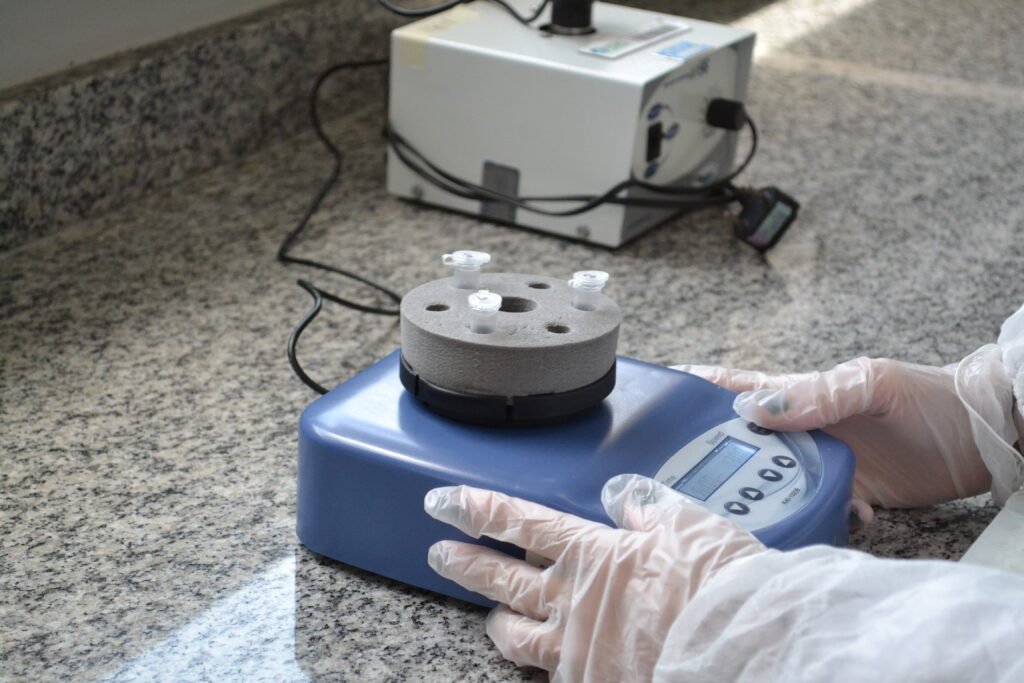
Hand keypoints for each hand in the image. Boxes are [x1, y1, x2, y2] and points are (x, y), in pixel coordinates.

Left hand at [424, 475, 765, 679]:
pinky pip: (549, 674)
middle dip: (465, 564)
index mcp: (591, 552)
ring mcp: (576, 650)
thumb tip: (622, 495)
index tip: (442, 502)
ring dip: (497, 622)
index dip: (475, 510)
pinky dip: (542, 664)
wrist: (736, 650)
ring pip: (514, 635)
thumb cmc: (718, 585)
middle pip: (501, 578)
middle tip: (440, 555)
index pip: (518, 522)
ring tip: (490, 616)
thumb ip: (649, 506)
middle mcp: (572, 600)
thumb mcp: (690, 525)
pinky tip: (546, 661)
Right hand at [674, 358, 991, 507]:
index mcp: (798, 396)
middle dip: (716, 461)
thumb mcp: (872, 384)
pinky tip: (846, 518)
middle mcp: (801, 432)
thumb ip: (818, 395)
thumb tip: (755, 410)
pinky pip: (816, 512)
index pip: (734, 389)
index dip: (694, 393)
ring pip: (773, 485)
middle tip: (693, 480)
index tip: (655, 402)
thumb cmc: (928, 397)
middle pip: (742, 447)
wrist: (981, 438)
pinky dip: (820, 519)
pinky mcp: (847, 496)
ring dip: (767, 499)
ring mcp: (821, 465)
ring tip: (767, 512)